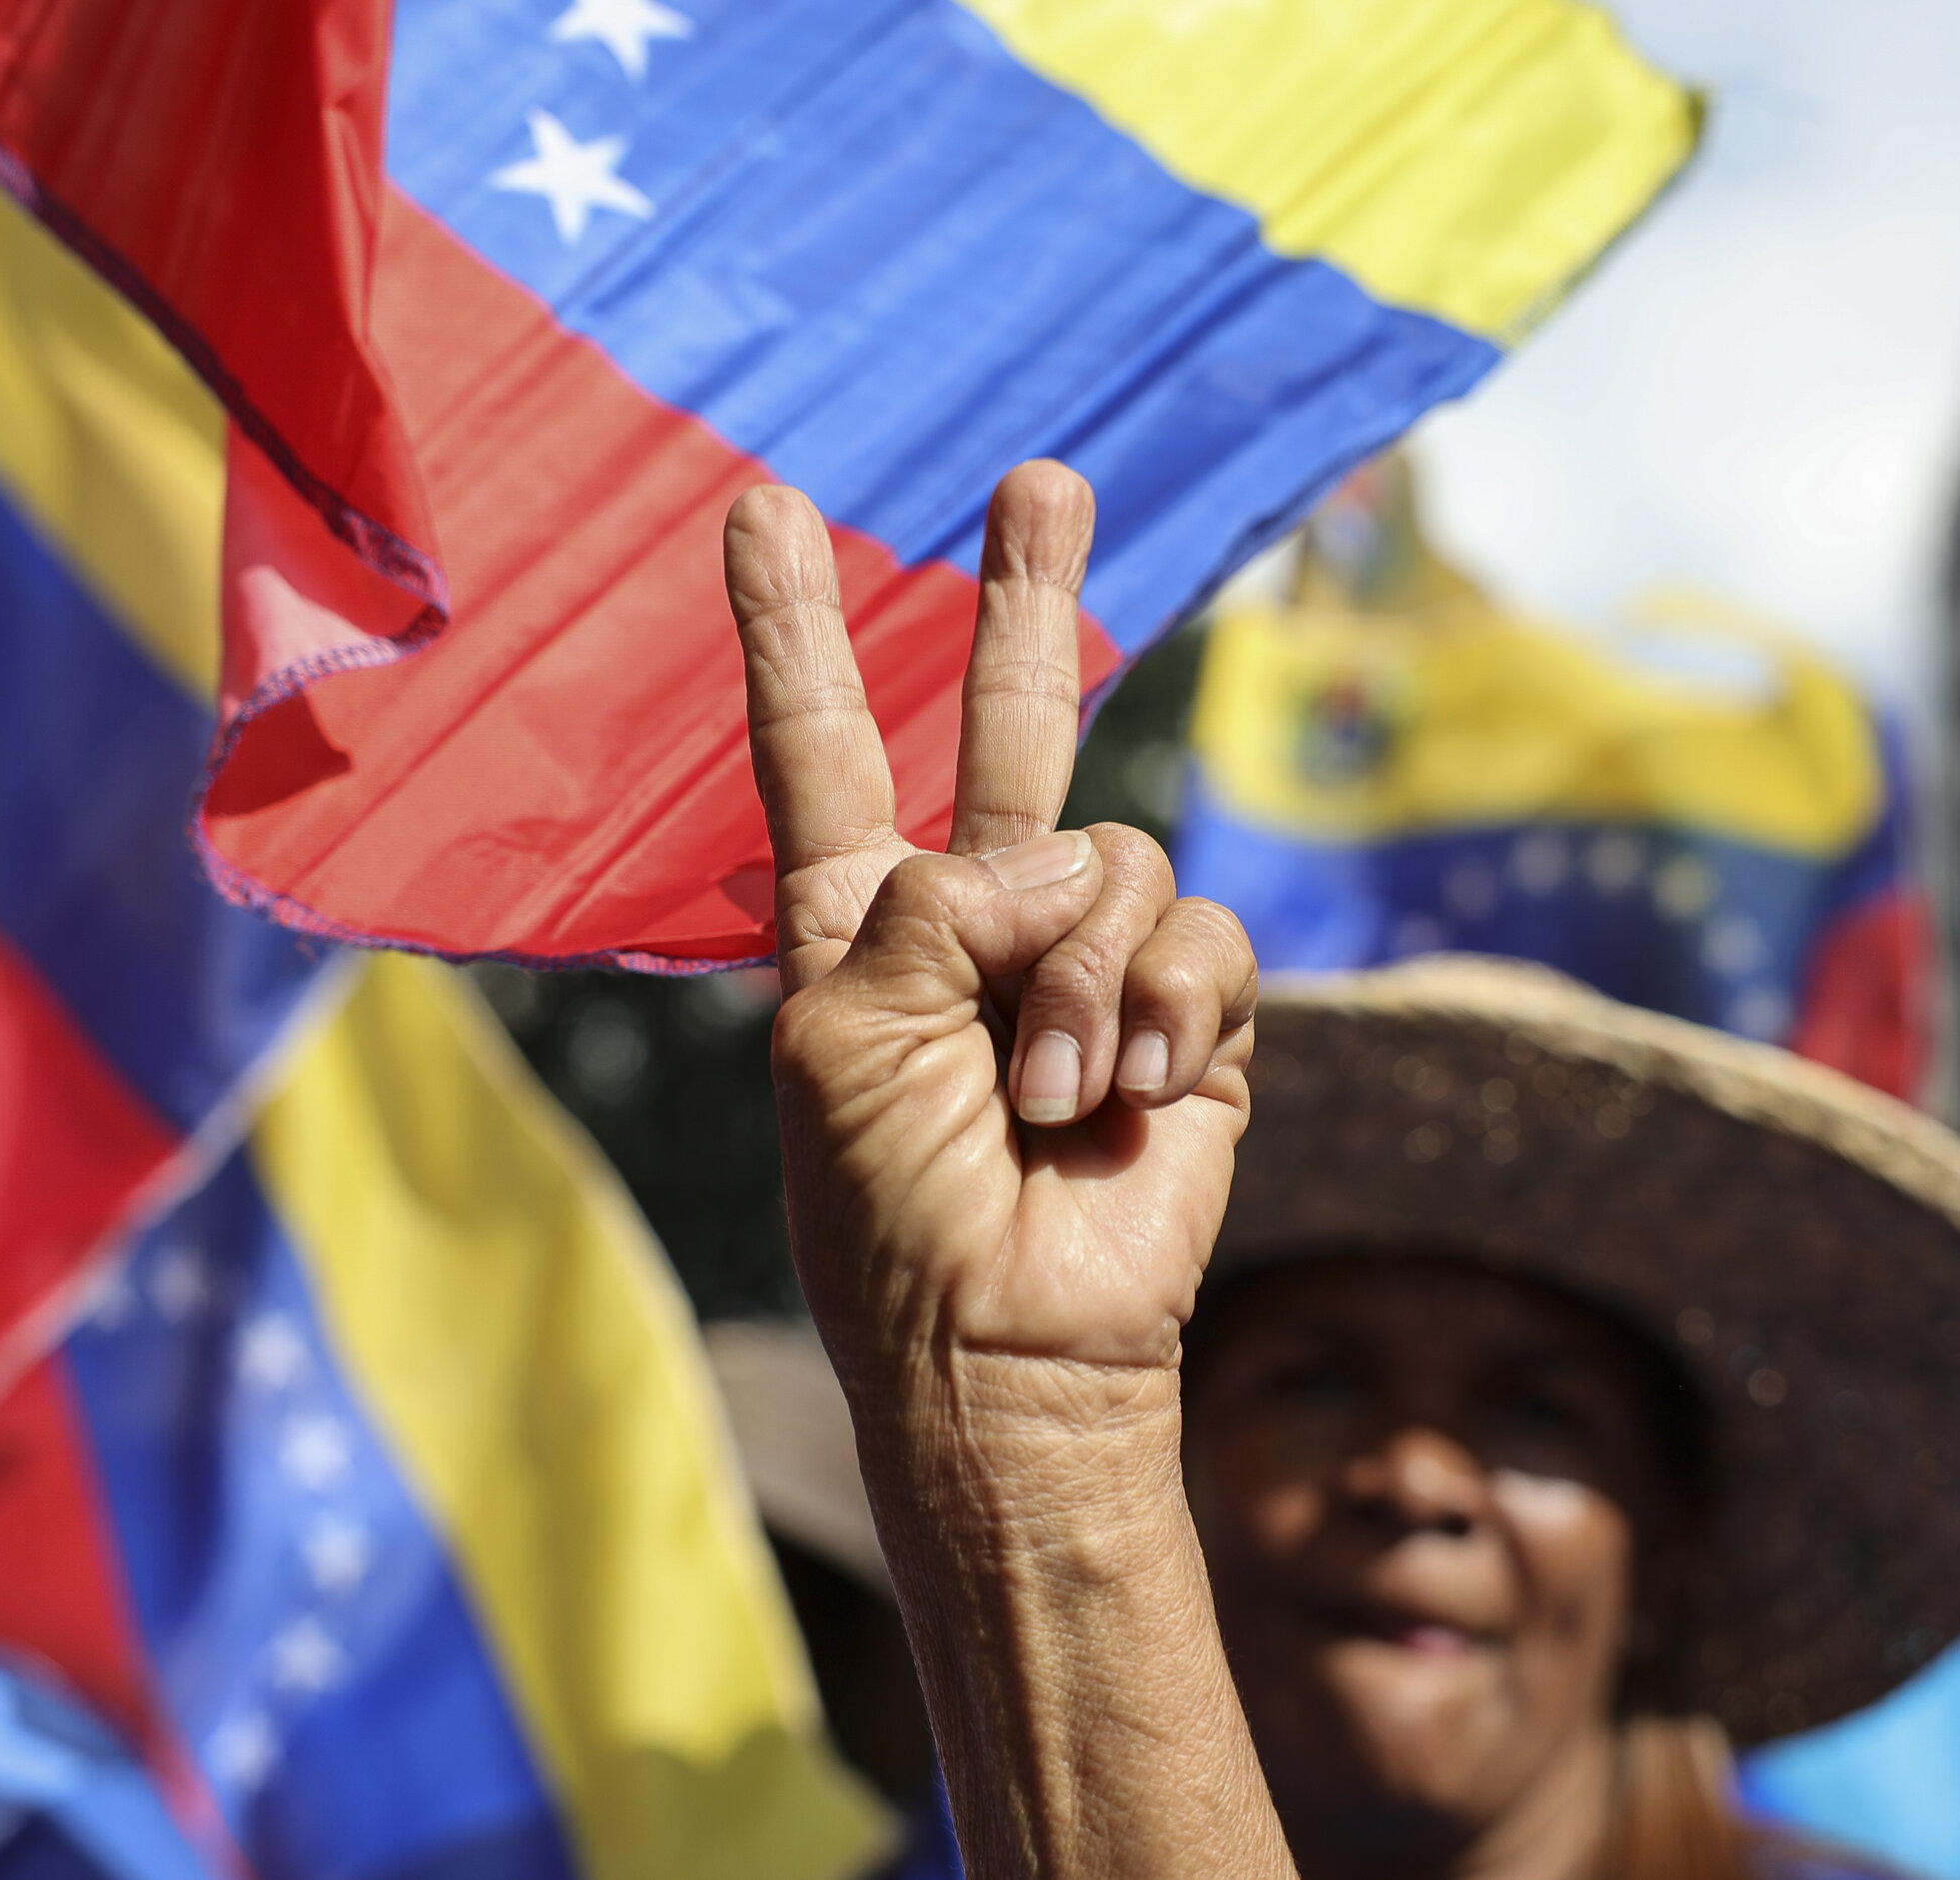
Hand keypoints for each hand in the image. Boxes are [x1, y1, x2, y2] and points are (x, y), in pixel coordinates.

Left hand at [728, 462, 1291, 1879]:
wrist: (1007, 1346)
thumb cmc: (891, 1209)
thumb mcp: (847, 1034)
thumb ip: (927, 898)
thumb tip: (1055, 871)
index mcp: (857, 922)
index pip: (821, 745)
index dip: (792, 628)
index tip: (760, 506)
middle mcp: (978, 921)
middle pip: (1011, 722)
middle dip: (1029, 601)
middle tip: (1041, 482)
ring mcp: (1088, 964)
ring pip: (1109, 856)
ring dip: (1080, 987)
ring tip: (1047, 1098)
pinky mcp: (1191, 1015)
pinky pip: (1198, 933)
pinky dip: (1166, 1011)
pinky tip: (1132, 1096)